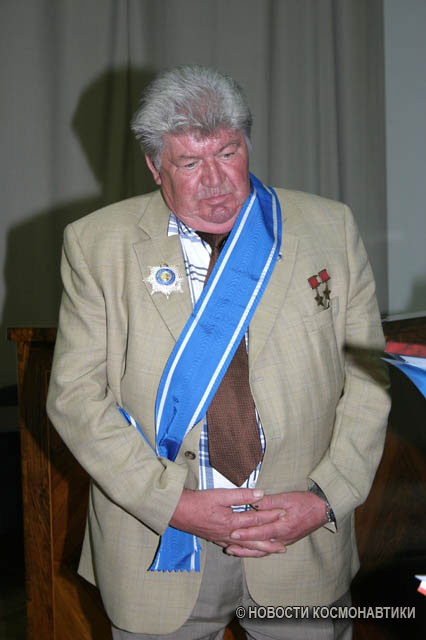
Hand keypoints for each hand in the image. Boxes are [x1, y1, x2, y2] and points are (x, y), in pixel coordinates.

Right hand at [169, 488, 286, 555]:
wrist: (179, 512)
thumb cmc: (199, 502)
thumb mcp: (220, 495)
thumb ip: (241, 495)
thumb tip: (260, 494)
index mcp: (232, 522)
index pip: (256, 519)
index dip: (271, 515)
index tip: (284, 513)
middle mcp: (229, 534)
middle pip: (254, 539)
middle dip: (270, 542)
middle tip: (284, 546)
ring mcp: (222, 539)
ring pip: (245, 546)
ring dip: (259, 549)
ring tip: (271, 552)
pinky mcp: (216, 539)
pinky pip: (234, 547)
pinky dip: (244, 550)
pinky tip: (247, 551)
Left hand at [226, 491, 327, 556]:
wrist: (322, 509)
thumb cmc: (305, 502)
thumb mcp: (286, 499)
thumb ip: (269, 502)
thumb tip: (253, 502)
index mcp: (283, 527)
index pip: (261, 533)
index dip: (246, 534)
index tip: (232, 534)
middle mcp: (283, 538)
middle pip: (260, 546)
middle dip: (243, 547)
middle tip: (228, 546)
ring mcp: (285, 541)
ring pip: (264, 551)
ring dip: (248, 552)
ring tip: (234, 551)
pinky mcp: (285, 541)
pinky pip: (269, 549)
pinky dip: (258, 550)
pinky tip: (249, 549)